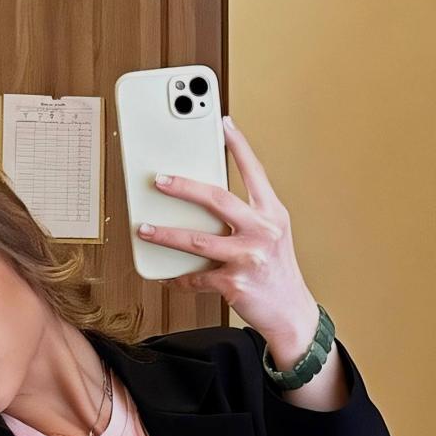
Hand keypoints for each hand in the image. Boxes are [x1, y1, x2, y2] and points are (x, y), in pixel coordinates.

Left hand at [138, 115, 317, 344]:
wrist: (291, 312)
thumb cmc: (277, 272)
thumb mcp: (272, 236)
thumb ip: (247, 216)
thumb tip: (205, 200)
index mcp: (273, 214)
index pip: (254, 172)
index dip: (238, 145)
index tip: (222, 123)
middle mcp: (263, 231)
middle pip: (217, 199)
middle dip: (184, 187)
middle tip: (159, 180)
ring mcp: (248, 257)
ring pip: (197, 240)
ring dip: (165, 234)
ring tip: (144, 228)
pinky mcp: (234, 283)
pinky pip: (196, 277)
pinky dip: (179, 278)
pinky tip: (167, 276)